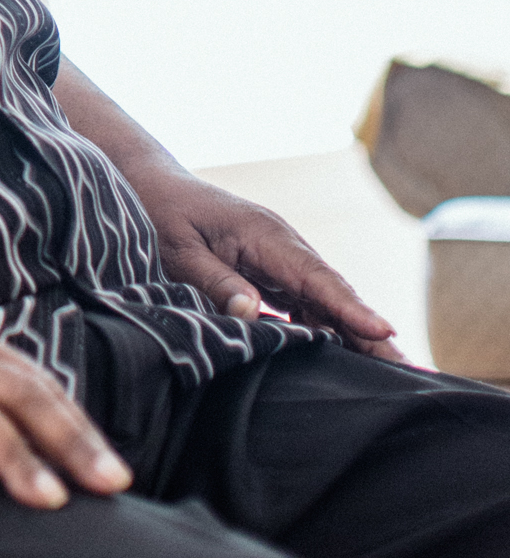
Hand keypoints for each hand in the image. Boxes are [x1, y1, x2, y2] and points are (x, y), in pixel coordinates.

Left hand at [125, 162, 398, 357]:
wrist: (151, 185)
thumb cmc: (161, 215)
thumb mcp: (179, 251)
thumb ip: (215, 282)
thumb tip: (254, 314)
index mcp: (264, 235)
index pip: (316, 277)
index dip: (350, 307)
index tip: (383, 331)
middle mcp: (282, 244)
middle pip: (333, 291)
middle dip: (370, 328)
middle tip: (407, 369)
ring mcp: (279, 257)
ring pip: (325, 300)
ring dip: (354, 332)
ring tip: (389, 372)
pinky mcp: (271, 270)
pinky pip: (306, 302)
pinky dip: (328, 327)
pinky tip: (343, 357)